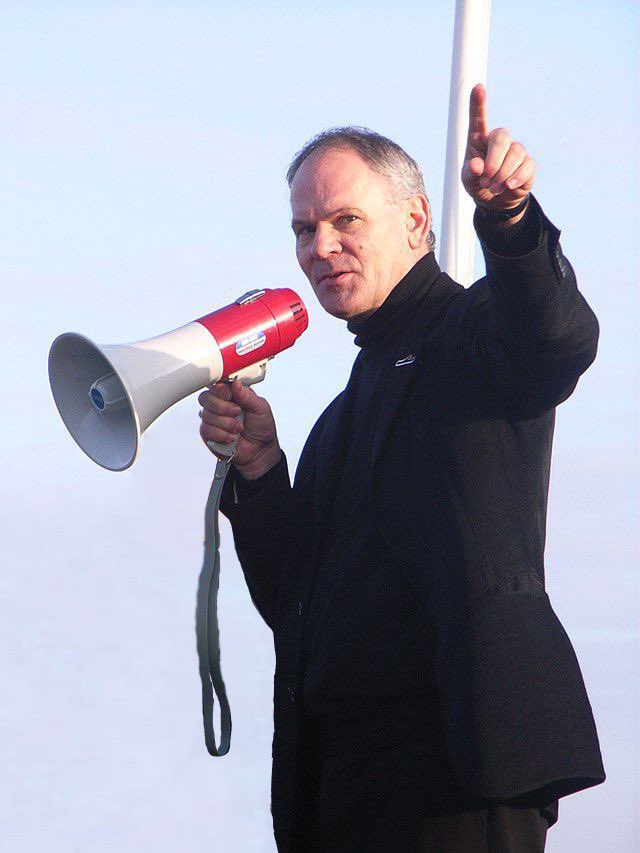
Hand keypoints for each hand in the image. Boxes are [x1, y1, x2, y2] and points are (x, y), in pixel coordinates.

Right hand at [198, 380, 280, 478]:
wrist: (260, 451)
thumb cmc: (261, 428)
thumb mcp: (260, 408)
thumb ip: (247, 396)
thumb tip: (235, 384)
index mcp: (232, 394)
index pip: (216, 384)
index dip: (220, 389)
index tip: (229, 395)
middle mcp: (219, 404)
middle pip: (205, 397)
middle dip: (222, 407)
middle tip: (237, 413)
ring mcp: (212, 419)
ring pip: (206, 415)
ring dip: (225, 423)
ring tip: (239, 428)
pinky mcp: (208, 434)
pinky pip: (206, 430)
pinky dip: (221, 434)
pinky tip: (231, 437)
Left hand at [461, 83, 535, 212]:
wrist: (496, 201)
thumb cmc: (478, 184)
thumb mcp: (468, 181)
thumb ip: (469, 173)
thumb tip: (476, 165)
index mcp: (479, 139)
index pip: (478, 118)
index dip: (478, 104)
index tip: (478, 87)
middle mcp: (498, 140)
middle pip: (502, 137)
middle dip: (494, 161)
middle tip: (486, 180)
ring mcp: (515, 150)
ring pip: (515, 153)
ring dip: (503, 174)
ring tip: (494, 188)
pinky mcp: (528, 163)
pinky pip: (527, 166)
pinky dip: (516, 178)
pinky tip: (508, 186)